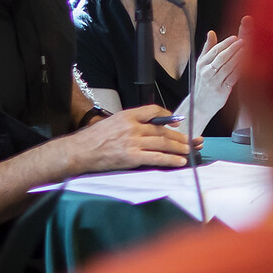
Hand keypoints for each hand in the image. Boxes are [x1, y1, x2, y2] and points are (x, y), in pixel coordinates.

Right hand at [70, 105, 193, 170]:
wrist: (78, 151)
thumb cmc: (93, 138)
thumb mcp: (112, 121)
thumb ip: (131, 122)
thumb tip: (150, 126)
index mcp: (127, 116)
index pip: (154, 111)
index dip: (168, 116)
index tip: (177, 121)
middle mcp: (132, 127)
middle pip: (163, 130)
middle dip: (181, 136)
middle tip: (194, 140)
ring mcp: (133, 142)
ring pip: (163, 143)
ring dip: (180, 147)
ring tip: (191, 150)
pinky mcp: (131, 157)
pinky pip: (156, 157)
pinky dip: (170, 159)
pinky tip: (180, 161)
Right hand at [194, 29, 245, 113]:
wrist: (200, 104)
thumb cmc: (204, 81)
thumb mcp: (202, 64)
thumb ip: (208, 48)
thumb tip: (211, 32)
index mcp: (202, 64)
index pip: (214, 51)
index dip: (225, 43)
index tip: (235, 37)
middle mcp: (206, 72)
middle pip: (221, 58)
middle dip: (233, 49)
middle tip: (244, 41)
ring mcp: (214, 82)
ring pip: (228, 67)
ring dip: (239, 58)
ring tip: (248, 50)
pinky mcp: (222, 90)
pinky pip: (233, 78)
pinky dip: (240, 70)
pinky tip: (248, 65)